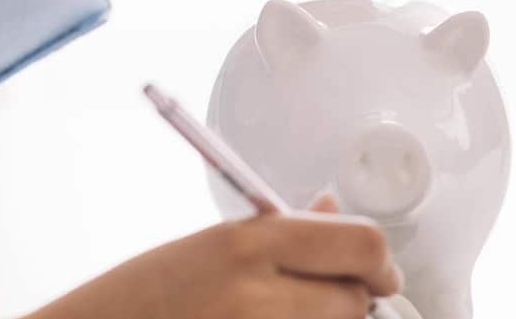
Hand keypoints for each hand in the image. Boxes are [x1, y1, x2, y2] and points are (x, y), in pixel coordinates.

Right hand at [23, 194, 403, 318]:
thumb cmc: (136, 299)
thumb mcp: (207, 247)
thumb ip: (279, 231)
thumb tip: (331, 207)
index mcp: (244, 243)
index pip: (361, 243)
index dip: (379, 260)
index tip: (377, 270)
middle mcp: (254, 294)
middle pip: (355, 300)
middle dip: (349, 299)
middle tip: (320, 296)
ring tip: (277, 315)